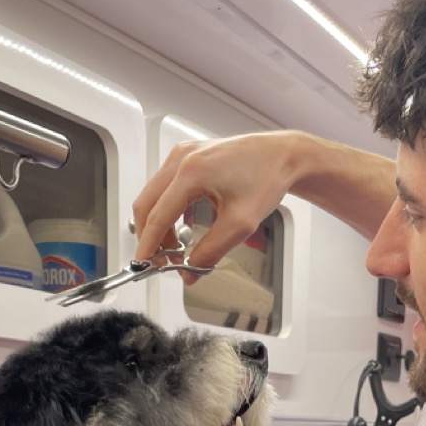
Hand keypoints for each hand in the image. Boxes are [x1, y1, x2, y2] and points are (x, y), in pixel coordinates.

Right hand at [132, 132, 305, 275]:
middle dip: (151, 236)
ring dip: (159, 225)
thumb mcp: (240, 224)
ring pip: (154, 196)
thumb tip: (191, 271)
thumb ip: (211, 252)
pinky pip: (165, 187)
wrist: (282, 156)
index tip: (144, 264)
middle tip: (162, 261)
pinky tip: (180, 228)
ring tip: (176, 248)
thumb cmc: (266, 177)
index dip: (148, 244)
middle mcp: (182, 158)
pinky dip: (167, 210)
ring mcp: (183, 154)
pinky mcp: (188, 156)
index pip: (157, 215)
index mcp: (192, 171)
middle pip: (147, 204)